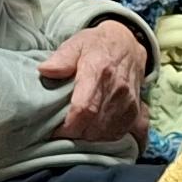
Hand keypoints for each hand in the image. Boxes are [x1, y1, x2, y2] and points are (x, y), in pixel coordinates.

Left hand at [37, 23, 147, 147]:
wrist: (127, 43)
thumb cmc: (96, 45)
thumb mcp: (76, 43)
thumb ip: (61, 58)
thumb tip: (44, 71)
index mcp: (99, 72)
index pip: (84, 109)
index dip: (69, 126)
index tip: (55, 131)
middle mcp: (117, 89)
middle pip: (95, 126)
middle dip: (77, 135)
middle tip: (63, 133)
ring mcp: (129, 101)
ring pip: (108, 133)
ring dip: (91, 138)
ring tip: (78, 132)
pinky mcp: (136, 110)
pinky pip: (124, 133)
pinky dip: (108, 138)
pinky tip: (97, 134)